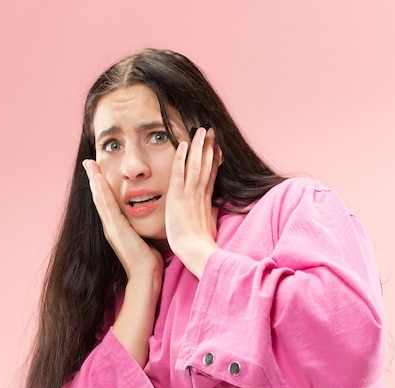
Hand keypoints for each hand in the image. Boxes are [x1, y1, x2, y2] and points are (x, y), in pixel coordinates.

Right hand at [83, 160, 163, 279]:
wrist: (146, 276)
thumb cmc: (149, 261)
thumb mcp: (144, 239)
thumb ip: (142, 229)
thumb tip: (149, 220)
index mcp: (117, 228)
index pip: (107, 202)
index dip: (101, 186)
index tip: (98, 170)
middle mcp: (111, 226)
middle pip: (99, 198)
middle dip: (94, 179)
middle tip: (88, 162)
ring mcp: (111, 228)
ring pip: (101, 199)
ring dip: (95, 181)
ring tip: (90, 165)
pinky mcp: (116, 230)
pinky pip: (108, 207)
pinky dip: (102, 192)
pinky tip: (99, 179)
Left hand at [165, 127, 221, 277]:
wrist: (195, 250)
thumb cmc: (201, 242)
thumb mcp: (209, 223)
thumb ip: (211, 210)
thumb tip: (216, 203)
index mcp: (207, 199)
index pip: (212, 174)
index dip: (214, 159)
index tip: (216, 147)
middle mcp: (200, 193)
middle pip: (207, 164)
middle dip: (209, 147)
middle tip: (210, 131)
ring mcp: (190, 193)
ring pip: (195, 164)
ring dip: (198, 146)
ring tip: (200, 131)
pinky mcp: (178, 196)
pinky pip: (179, 172)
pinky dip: (181, 158)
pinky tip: (182, 144)